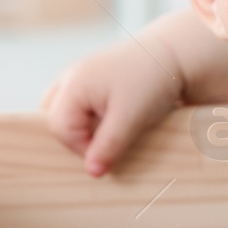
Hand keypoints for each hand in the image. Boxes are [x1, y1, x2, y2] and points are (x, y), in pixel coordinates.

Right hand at [39, 35, 182, 176]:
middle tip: (107, 139)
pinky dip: (85, 116)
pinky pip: (74, 103)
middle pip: (55, 119)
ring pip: (62, 111)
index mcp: (74, 84)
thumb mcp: (131, 117)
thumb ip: (108, 145)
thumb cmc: (151, 82)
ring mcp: (78, 75)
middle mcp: (70, 77)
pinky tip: (108, 118)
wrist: (172, 53)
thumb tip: (92, 173)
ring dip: (79, 127)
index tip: (110, 150)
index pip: (60, 129)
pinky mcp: (90, 78)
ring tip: (107, 129)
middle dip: (77, 136)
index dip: (81, 147)